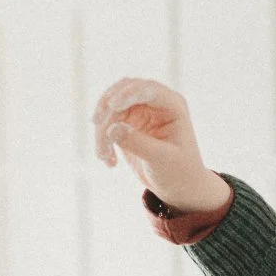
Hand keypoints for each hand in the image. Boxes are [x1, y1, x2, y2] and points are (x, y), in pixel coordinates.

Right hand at [91, 77, 231, 214]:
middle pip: (123, 92)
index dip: (128, 94)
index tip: (112, 106)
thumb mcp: (161, 160)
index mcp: (172, 105)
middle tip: (97, 128)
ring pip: (110, 108)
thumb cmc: (179, 172)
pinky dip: (102, 139)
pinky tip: (108, 161)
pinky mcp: (127, 122)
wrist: (178, 186)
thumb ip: (138, 143)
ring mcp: (140, 110)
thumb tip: (112, 128)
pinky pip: (107, 123)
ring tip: (103, 156)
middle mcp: (155, 102)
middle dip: (108, 110)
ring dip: (102, 129)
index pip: (148, 89)